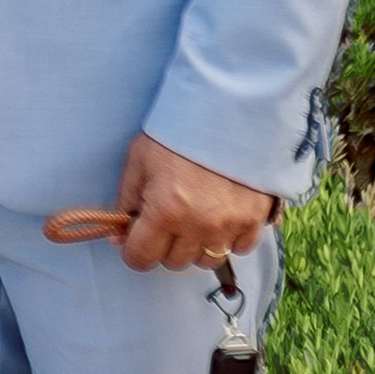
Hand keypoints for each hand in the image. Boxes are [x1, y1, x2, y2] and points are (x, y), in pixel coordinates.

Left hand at [109, 133, 274, 276]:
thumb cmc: (178, 133)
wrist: (228, 111)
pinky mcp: (255, 220)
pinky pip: (239, 249)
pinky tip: (220, 217)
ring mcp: (230, 225)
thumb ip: (126, 201)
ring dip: (196, 246)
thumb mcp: (139, 161)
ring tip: (194, 218)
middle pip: (173, 262)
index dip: (134, 250)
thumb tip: (119, 236)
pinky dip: (228, 239)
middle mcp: (198, 226)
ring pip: (206, 261)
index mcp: (165, 212)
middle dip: (164, 245)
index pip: (141, 259)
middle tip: (166, 219)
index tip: (137, 238)